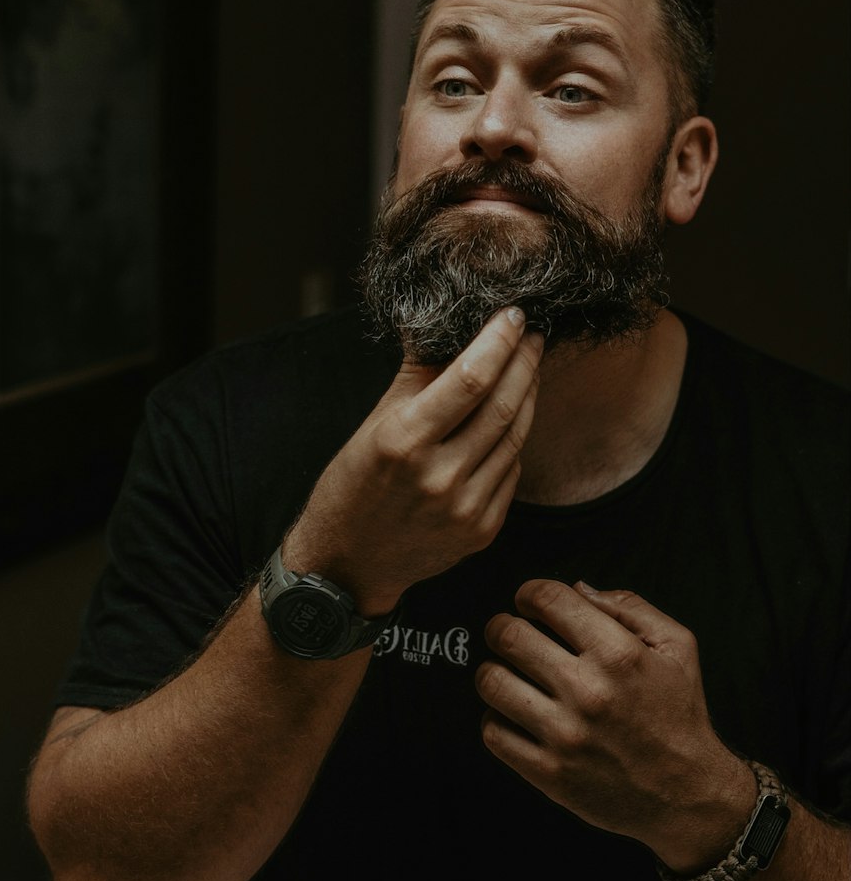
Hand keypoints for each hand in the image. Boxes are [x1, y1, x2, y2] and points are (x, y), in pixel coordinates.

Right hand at [283, 308, 542, 614]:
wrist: (348, 564)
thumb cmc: (354, 486)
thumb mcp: (374, 423)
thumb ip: (415, 374)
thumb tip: (442, 322)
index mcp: (404, 440)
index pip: (470, 378)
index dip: (499, 341)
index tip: (514, 316)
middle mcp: (438, 476)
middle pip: (503, 405)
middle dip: (524, 363)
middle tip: (533, 336)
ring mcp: (465, 508)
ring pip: (515, 438)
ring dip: (528, 397)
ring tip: (528, 369)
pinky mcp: (482, 531)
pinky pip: (511, 472)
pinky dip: (512, 441)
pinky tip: (509, 421)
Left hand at [476, 580, 753, 871]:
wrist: (688, 796)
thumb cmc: (680, 714)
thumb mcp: (677, 647)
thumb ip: (629, 607)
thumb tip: (577, 588)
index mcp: (619, 653)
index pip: (547, 598)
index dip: (529, 593)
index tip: (528, 602)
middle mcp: (588, 691)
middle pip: (507, 635)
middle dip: (501, 626)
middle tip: (508, 633)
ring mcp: (565, 735)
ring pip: (491, 682)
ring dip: (494, 670)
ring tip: (509, 672)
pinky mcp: (549, 773)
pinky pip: (492, 731)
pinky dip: (496, 717)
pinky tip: (516, 713)